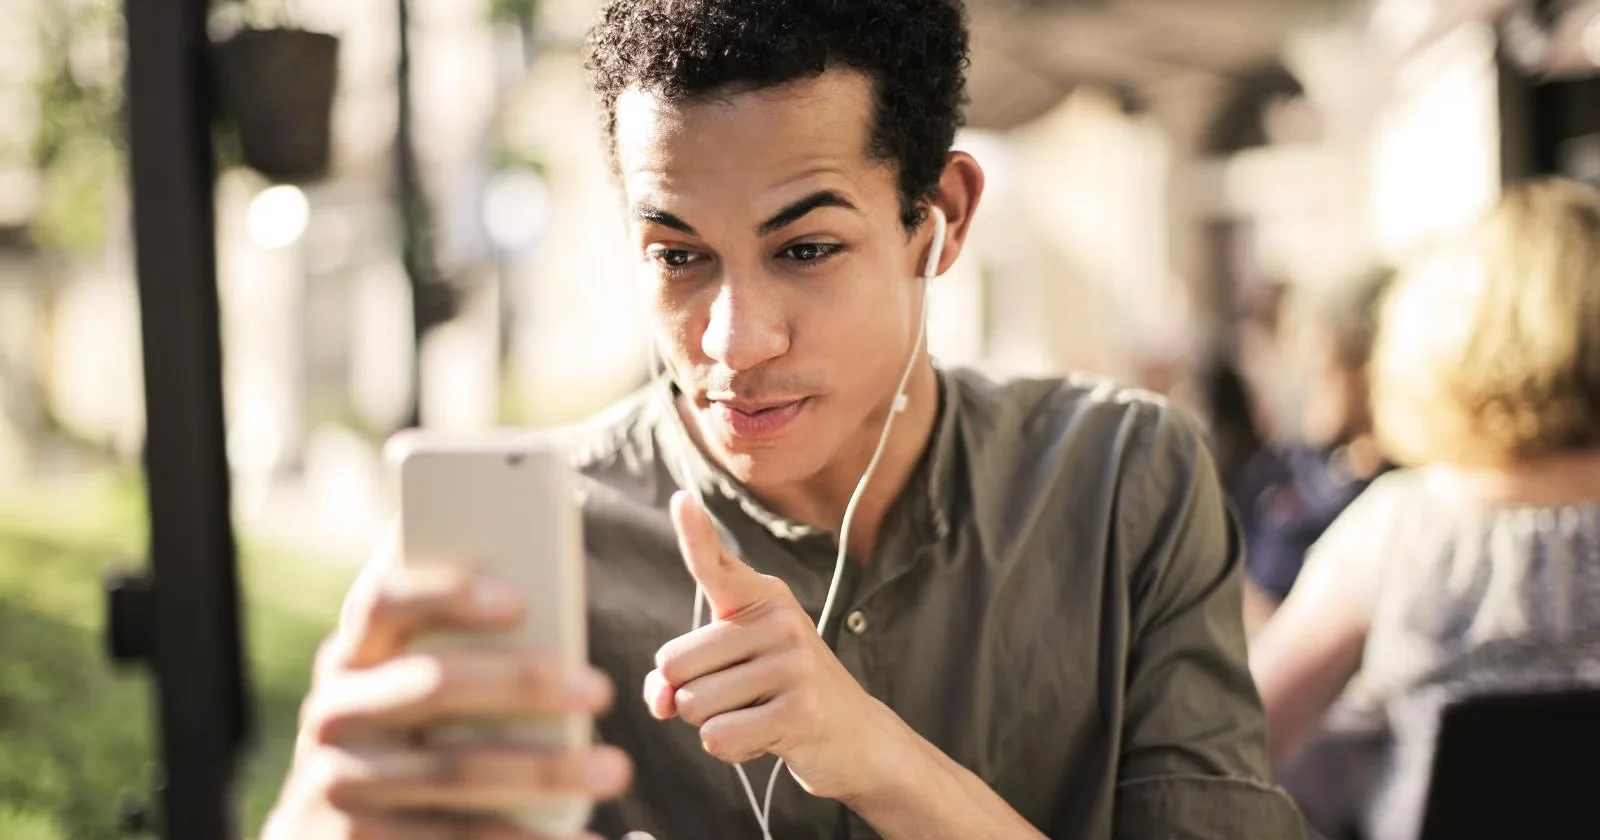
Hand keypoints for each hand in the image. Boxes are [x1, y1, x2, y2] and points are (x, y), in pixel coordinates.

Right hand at [263, 529, 632, 839]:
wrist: (330, 836)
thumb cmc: (403, 735)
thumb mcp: (405, 685)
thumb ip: (456, 647)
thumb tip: (543, 607)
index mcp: (352, 657)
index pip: (384, 604)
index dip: (446, 595)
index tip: (519, 601)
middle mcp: (336, 715)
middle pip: (434, 686)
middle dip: (522, 684)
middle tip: (601, 690)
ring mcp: (341, 785)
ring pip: (456, 770)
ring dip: (544, 770)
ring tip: (614, 768)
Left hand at [642, 492, 909, 802]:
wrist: (856, 738)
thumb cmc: (779, 697)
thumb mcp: (729, 673)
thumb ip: (680, 677)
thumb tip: (659, 698)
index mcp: (762, 599)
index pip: (716, 565)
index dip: (695, 534)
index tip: (680, 499)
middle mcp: (779, 620)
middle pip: (674, 663)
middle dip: (690, 695)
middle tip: (742, 697)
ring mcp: (793, 663)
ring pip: (692, 705)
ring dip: (712, 724)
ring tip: (759, 715)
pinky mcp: (800, 709)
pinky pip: (718, 737)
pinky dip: (732, 749)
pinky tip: (768, 738)